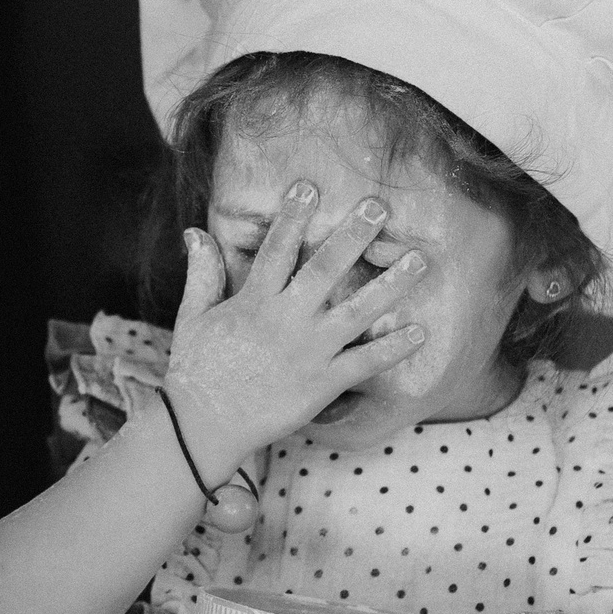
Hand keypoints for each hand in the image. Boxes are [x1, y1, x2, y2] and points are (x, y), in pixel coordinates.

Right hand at [163, 183, 427, 453]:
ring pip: (356, 312)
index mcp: (252, 302)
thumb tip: (196, 232)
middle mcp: (285, 322)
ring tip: (418, 261)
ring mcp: (308, 353)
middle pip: (324, 270)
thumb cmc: (196, 371)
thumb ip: (202, 274)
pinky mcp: (322, 384)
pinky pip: (364, 363)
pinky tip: (420, 331)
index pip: (276, 250)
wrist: (203, 426)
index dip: (292, 218)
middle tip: (378, 207)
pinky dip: (393, 348)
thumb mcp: (192, 317)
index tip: (309, 187)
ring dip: (390, 286)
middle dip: (352, 236)